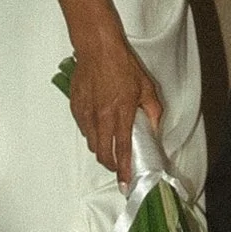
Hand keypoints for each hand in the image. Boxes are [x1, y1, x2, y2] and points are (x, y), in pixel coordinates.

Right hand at [67, 30, 166, 185]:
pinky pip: (84, 129)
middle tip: (118, 165)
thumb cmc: (123, 65)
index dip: (123, 169)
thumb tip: (155, 130)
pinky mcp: (76, 107)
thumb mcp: (146, 87)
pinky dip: (92, 134)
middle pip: (102, 153)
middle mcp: (102, 117)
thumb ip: (153, 111)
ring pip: (91, 143)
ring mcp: (86, 113)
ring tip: (109, 145)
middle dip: (111, 165)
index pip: (122, 150)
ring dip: (101, 149)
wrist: (97, 49)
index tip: (125, 182)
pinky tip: (99, 127)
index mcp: (121, 113)